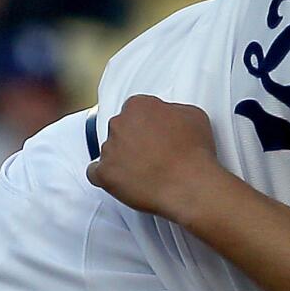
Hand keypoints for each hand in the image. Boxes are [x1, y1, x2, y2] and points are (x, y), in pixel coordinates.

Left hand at [86, 94, 225, 222]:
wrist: (189, 184)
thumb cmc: (194, 151)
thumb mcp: (193, 115)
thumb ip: (172, 110)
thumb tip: (166, 116)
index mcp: (138, 106)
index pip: (135, 109)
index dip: (147, 122)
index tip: (155, 132)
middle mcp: (119, 124)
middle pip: (120, 128)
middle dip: (133, 138)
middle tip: (151, 152)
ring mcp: (109, 149)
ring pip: (109, 150)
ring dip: (122, 158)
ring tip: (145, 170)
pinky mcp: (104, 174)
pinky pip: (95, 172)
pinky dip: (106, 175)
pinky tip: (123, 179)